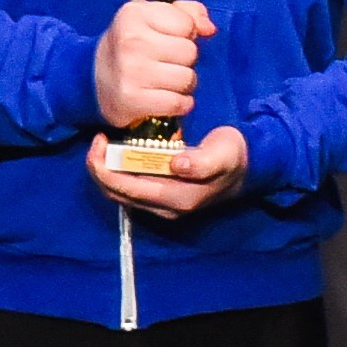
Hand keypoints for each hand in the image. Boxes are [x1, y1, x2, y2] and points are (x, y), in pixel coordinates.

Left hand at [88, 126, 247, 216]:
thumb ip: (202, 161)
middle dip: (99, 169)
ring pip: (121, 194)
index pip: (128, 188)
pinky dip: (117, 173)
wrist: (248, 168)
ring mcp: (163, 205)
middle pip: (118, 194)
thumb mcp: (223, 154)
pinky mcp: (162, 197)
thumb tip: (176, 164)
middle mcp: (166, 207)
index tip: (101, 140)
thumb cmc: (233, 156)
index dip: (105, 167)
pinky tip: (118, 153)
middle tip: (98, 140)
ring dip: (106, 172)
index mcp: (177, 198)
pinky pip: (130, 189)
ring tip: (104, 145)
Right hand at [94, 0, 213, 128]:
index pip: (188, 24)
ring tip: (166, 80)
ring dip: (183, 83)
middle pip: (190, 52)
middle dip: (185, 60)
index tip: (170, 39)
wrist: (94, 77)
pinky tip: (167, 98)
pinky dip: (179, 104)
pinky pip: (178, 103)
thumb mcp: (152, 17)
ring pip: (188, 79)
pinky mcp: (133, 99)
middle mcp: (131, 41)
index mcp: (135, 14)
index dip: (186, 34)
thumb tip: (209, 28)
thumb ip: (187, 13)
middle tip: (167, 63)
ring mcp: (131, 71)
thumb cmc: (131, 45)